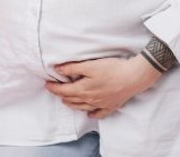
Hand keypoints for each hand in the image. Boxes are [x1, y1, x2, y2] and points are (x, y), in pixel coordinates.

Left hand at [44, 54, 162, 118]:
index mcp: (83, 89)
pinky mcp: (111, 106)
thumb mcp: (90, 65)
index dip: (53, 87)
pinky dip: (91, 114)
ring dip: (72, 104)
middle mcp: (89, 100)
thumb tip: (57, 69)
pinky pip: (98, 113)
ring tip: (66, 101)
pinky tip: (89, 114)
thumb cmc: (112, 69)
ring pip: (82, 107)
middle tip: (54, 91)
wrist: (133, 77)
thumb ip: (73, 68)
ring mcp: (100, 104)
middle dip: (60, 95)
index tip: (46, 84)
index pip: (63, 90)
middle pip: (71, 99)